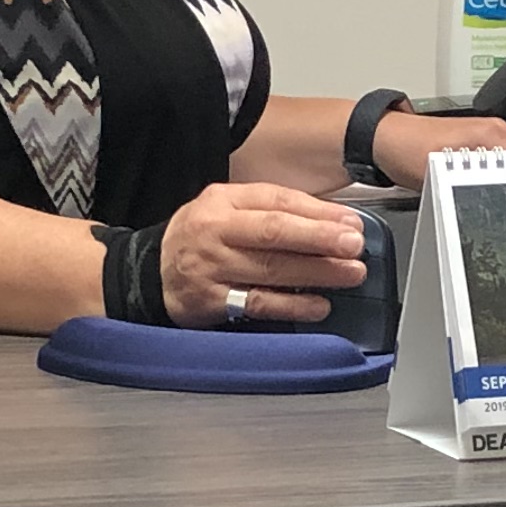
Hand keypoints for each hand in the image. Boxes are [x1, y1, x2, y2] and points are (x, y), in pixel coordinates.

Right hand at [163, 182, 369, 326]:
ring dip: (316, 272)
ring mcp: (211, 267)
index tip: (351, 223)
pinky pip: (258, 303)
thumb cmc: (201, 239)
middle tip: (355, 246)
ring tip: (350, 274)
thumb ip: (272, 211)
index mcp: (222, 201)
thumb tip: (334, 221)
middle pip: (273, 232)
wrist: (150, 273)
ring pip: (270, 269)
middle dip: (320, 239)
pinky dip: (293, 305)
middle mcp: (214, 231)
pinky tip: (319, 305)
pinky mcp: (211, 301)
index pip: (276, 201)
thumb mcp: (227, 210)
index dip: (318, 212)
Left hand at [373, 109, 505, 184]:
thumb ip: (470, 183)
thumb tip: (495, 195)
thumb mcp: (440, 172)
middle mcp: (492, 133)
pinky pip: (496, 167)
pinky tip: (491, 197)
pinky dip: (498, 181)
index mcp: (492, 134)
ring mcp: (483, 141)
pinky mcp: (471, 150)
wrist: (381, 141)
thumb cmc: (405, 149)